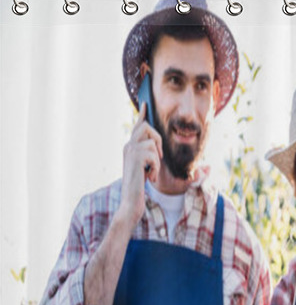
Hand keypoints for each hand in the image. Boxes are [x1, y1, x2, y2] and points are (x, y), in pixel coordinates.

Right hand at [117, 103, 162, 229]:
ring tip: (151, 173)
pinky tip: (150, 178)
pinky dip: (156, 168)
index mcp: (130, 147)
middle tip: (158, 158)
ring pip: (152, 142)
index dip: (143, 115)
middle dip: (157, 141)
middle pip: (147, 127)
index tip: (146, 103)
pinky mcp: (134, 157)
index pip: (138, 127)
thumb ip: (148, 156)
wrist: (131, 201)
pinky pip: (154, 155)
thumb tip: (156, 149)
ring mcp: (129, 150)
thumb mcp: (145, 168)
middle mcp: (128, 146)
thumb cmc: (140, 188)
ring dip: (157, 161)